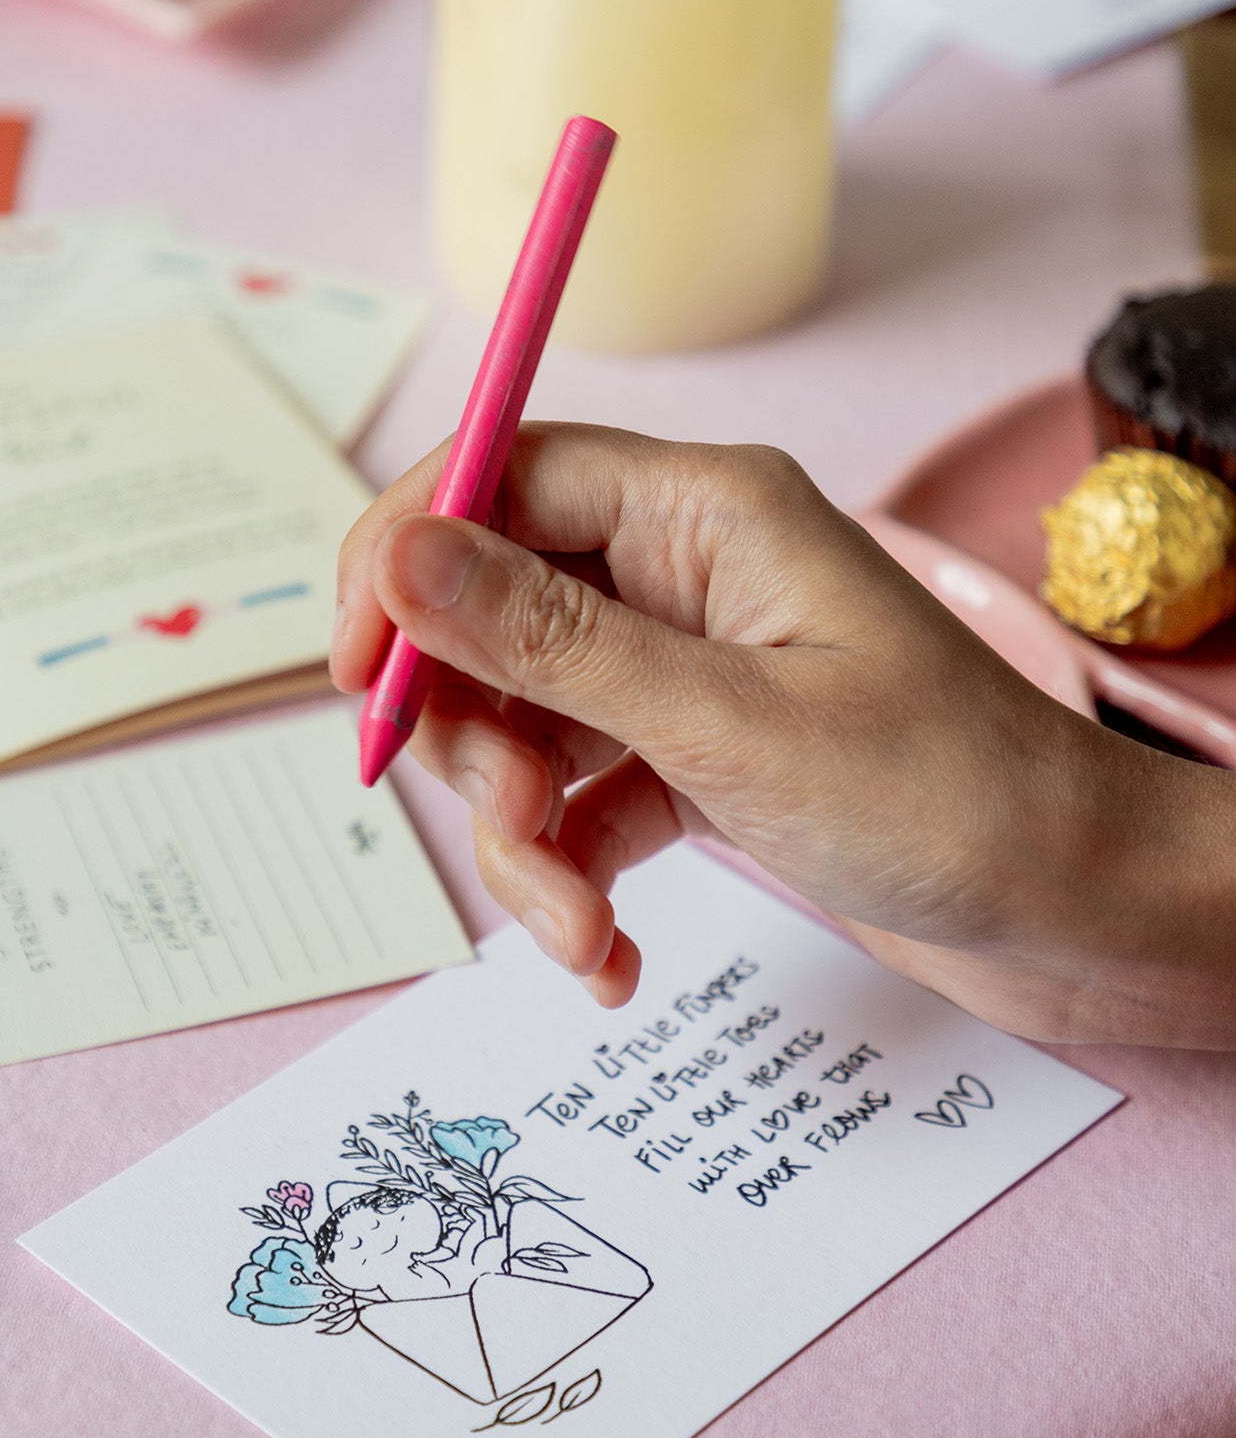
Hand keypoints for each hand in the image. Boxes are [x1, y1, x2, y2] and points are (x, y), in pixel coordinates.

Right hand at [331, 424, 1235, 1047]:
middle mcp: (687, 575)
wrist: (1082, 912)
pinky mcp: (699, 759)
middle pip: (494, 617)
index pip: (498, 477)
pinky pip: (584, 801)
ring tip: (583, 933)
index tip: (355, 674)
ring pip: (528, 727)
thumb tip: (399, 555)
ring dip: (526, 842)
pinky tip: (610, 960)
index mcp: (704, 512)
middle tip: (511, 829)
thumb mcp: (727, 725)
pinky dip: (577, 882)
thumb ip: (550, 643)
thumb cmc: (949, 797)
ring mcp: (691, 670)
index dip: (405, 563)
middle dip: (477, 742)